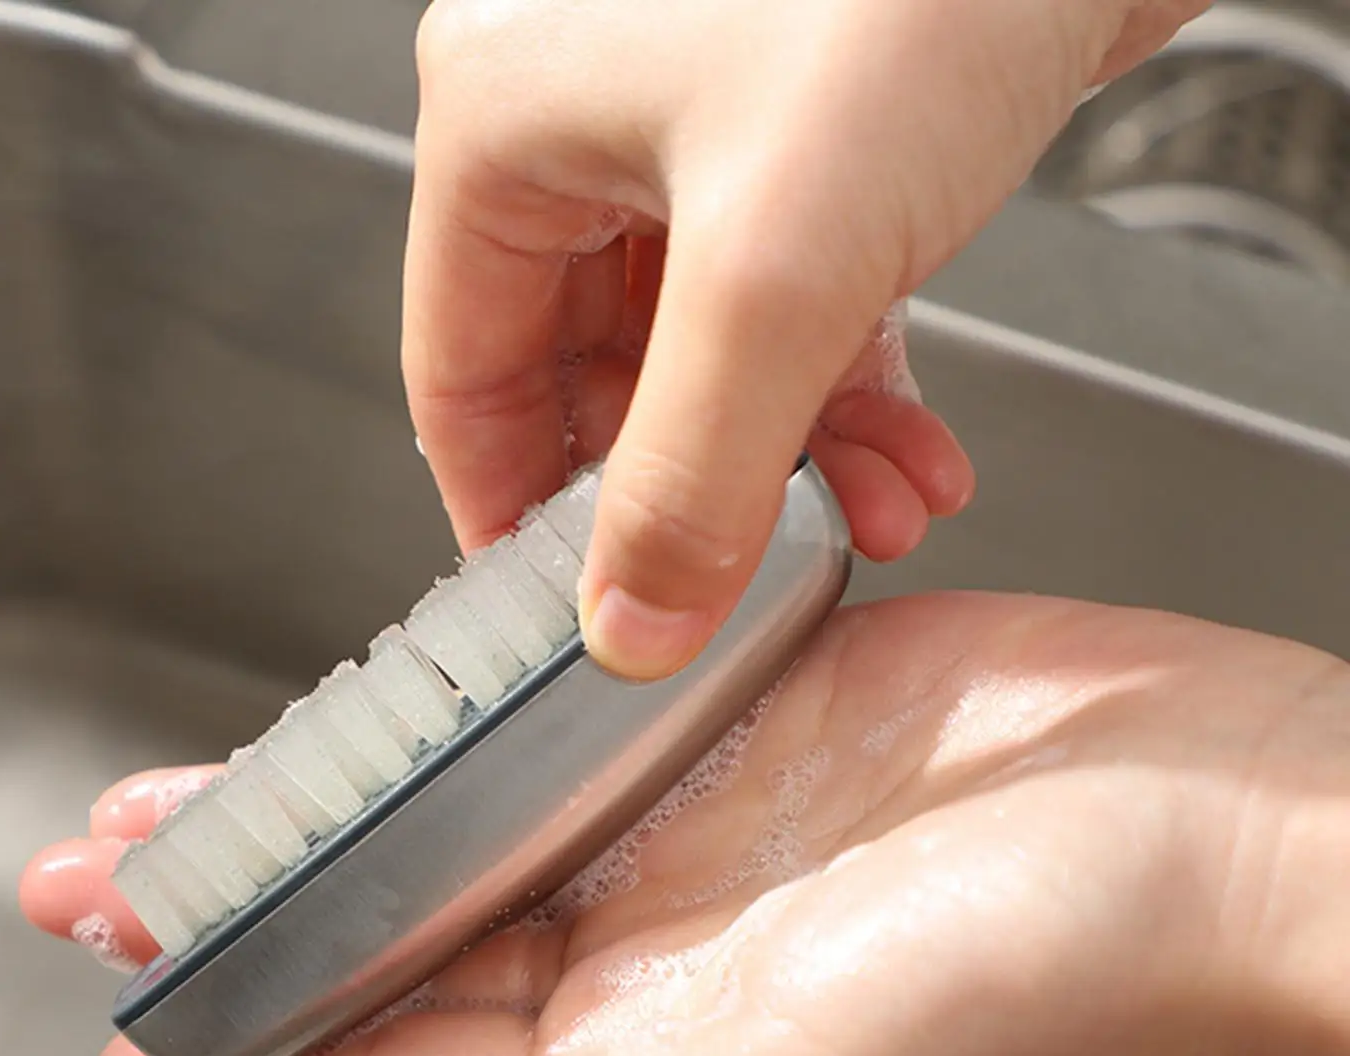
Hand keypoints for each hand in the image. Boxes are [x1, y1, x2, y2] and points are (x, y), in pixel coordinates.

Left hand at [21, 594, 1349, 1055]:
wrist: (1214, 820)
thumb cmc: (1053, 985)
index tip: (124, 1043)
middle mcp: (647, 949)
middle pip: (396, 939)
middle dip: (246, 917)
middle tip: (99, 891)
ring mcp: (684, 828)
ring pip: (453, 823)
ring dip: (325, 807)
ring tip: (190, 800)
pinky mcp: (729, 714)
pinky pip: (552, 711)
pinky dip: (456, 707)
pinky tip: (379, 697)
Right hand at [403, 0, 1205, 678]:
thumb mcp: (777, 267)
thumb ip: (693, 474)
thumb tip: (634, 621)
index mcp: (506, 121)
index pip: (463, 375)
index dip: (517, 513)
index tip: (571, 611)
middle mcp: (588, 118)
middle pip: (597, 379)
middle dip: (694, 494)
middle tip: (745, 579)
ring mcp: (701, 123)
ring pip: (706, 355)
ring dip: (790, 455)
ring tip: (868, 514)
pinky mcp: (811, 133)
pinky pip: (794, 303)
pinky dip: (846, 389)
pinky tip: (908, 450)